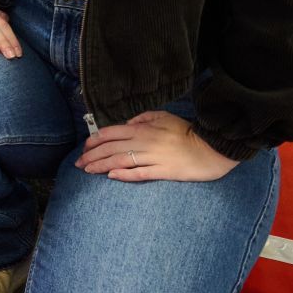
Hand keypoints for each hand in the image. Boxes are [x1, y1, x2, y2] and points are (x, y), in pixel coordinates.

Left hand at [76, 111, 239, 182]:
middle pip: (111, 148)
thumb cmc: (188, 132)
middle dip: (91, 156)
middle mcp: (145, 142)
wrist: (213, 147)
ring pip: (120, 161)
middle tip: (79, 163)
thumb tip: (126, 123)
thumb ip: (144, 117)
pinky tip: (111, 176)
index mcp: (143, 128)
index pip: (111, 133)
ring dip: (101, 166)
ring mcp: (154, 158)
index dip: (94, 141)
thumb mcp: (165, 116)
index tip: (84, 148)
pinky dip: (124, 174)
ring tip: (88, 171)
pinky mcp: (164, 172)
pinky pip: (140, 174)